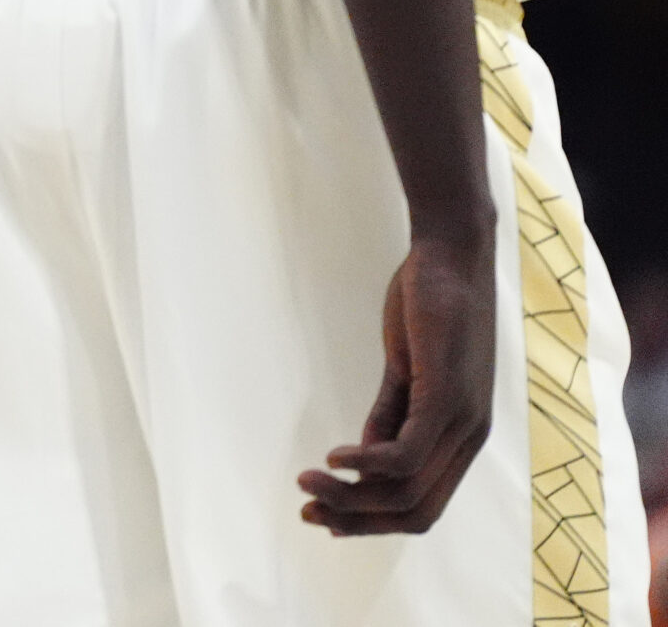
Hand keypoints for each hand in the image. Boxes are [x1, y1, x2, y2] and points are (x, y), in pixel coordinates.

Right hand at [298, 232, 496, 534]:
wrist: (451, 254)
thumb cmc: (428, 306)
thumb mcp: (406, 369)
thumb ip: (391, 413)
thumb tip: (367, 455)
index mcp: (462, 437)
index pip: (422, 505)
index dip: (372, 522)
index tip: (325, 516)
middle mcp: (470, 439)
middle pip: (415, 510)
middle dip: (357, 520)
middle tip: (308, 511)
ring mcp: (462, 420)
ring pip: (405, 488)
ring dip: (350, 494)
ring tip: (308, 482)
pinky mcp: (446, 396)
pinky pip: (405, 453)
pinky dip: (366, 464)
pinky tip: (333, 456)